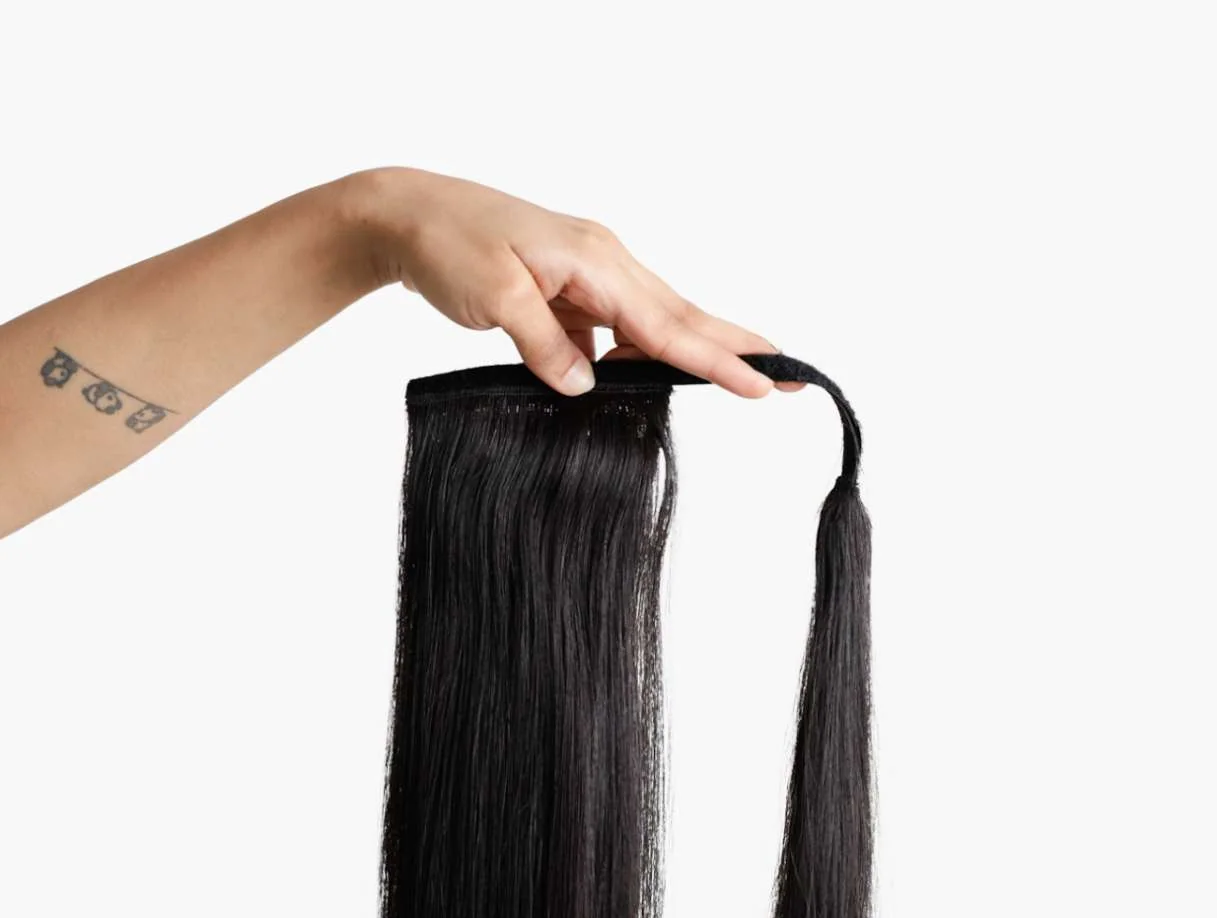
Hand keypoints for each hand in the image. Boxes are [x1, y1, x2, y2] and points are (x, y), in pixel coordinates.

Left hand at [354, 167, 800, 398]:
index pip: (669, 325)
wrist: (407, 214)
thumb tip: (586, 387)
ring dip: (696, 354)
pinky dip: (642, 357)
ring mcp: (591, 276)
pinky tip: (642, 383)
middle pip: (683, 318)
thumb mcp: (494, 297)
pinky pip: (622, 331)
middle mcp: (604, 263)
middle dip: (737, 349)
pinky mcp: (572, 291)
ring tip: (746, 379)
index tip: (765, 385)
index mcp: (595, 261)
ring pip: (657, 324)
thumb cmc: (447, 244)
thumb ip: (544, 347)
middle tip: (791, 378)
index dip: (719, 361)